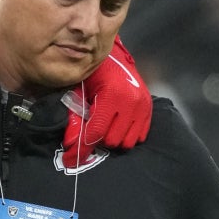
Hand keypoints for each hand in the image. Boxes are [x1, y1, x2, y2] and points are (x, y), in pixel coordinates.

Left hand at [62, 37, 151, 166]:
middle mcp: (131, 102)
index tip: (69, 160)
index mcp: (112, 95)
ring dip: (112, 139)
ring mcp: (143, 106)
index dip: (81, 149)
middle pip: (111, 140)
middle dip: (97, 139)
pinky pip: (139, 136)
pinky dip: (126, 135)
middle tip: (90, 130)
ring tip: (105, 126)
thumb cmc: (93, 73)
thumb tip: (71, 144)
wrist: (115, 57)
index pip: (95, 132)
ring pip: (126, 142)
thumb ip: (74, 118)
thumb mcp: (78, 92)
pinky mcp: (150, 109)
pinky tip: (117, 125)